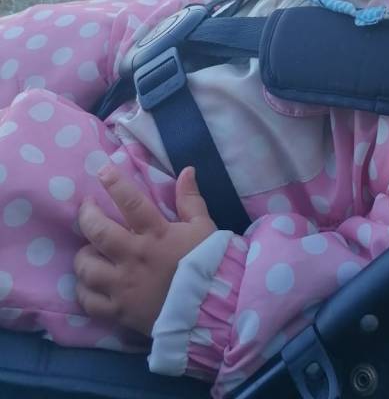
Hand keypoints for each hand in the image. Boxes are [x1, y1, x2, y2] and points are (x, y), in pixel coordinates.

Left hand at [75, 165, 217, 336]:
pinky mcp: (118, 312)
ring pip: (87, 268)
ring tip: (87, 250)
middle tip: (86, 207)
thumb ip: (191, 199)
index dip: (115, 183)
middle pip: (98, 233)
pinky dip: (83, 290)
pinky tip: (88, 282)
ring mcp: (123, 286)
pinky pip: (89, 301)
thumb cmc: (208, 264)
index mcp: (156, 234)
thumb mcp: (204, 227)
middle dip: (87, 215)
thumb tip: (186, 170)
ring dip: (83, 256)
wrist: (212, 309)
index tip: (102, 170)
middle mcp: (134, 257)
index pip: (131, 203)